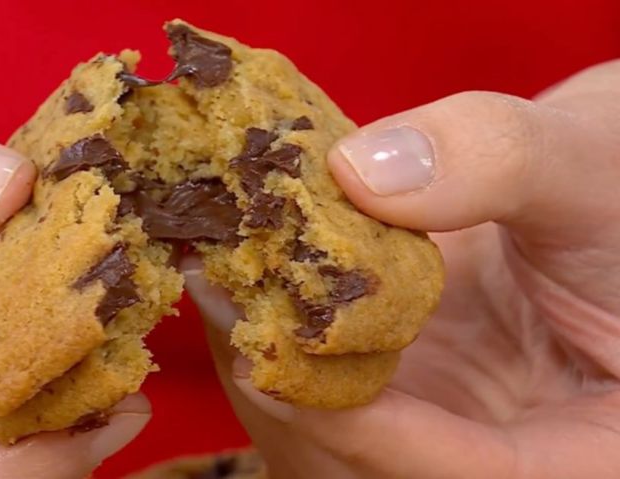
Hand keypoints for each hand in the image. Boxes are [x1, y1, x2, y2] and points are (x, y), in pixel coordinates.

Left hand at [182, 59, 619, 477]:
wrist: (583, 193)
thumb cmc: (610, 192)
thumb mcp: (587, 169)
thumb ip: (498, 161)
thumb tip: (356, 170)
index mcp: (586, 450)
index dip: (372, 433)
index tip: (282, 357)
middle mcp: (497, 452)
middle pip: (370, 474)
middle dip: (287, 397)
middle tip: (220, 291)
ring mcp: (433, 430)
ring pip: (322, 447)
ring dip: (260, 365)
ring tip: (217, 271)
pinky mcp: (391, 395)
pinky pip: (310, 401)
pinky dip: (268, 341)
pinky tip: (241, 274)